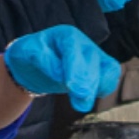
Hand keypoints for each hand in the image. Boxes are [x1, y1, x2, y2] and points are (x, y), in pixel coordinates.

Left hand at [5, 25, 121, 111]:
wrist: (37, 64)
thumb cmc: (31, 55)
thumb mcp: (27, 53)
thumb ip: (43, 59)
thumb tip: (60, 73)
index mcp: (66, 35)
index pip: (73, 48)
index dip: (74, 67)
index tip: (71, 86)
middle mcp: (84, 44)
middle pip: (92, 60)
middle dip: (87, 81)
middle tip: (80, 101)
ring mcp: (95, 55)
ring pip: (107, 68)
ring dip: (97, 87)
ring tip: (82, 104)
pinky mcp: (101, 69)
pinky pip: (111, 77)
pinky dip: (105, 88)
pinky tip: (89, 98)